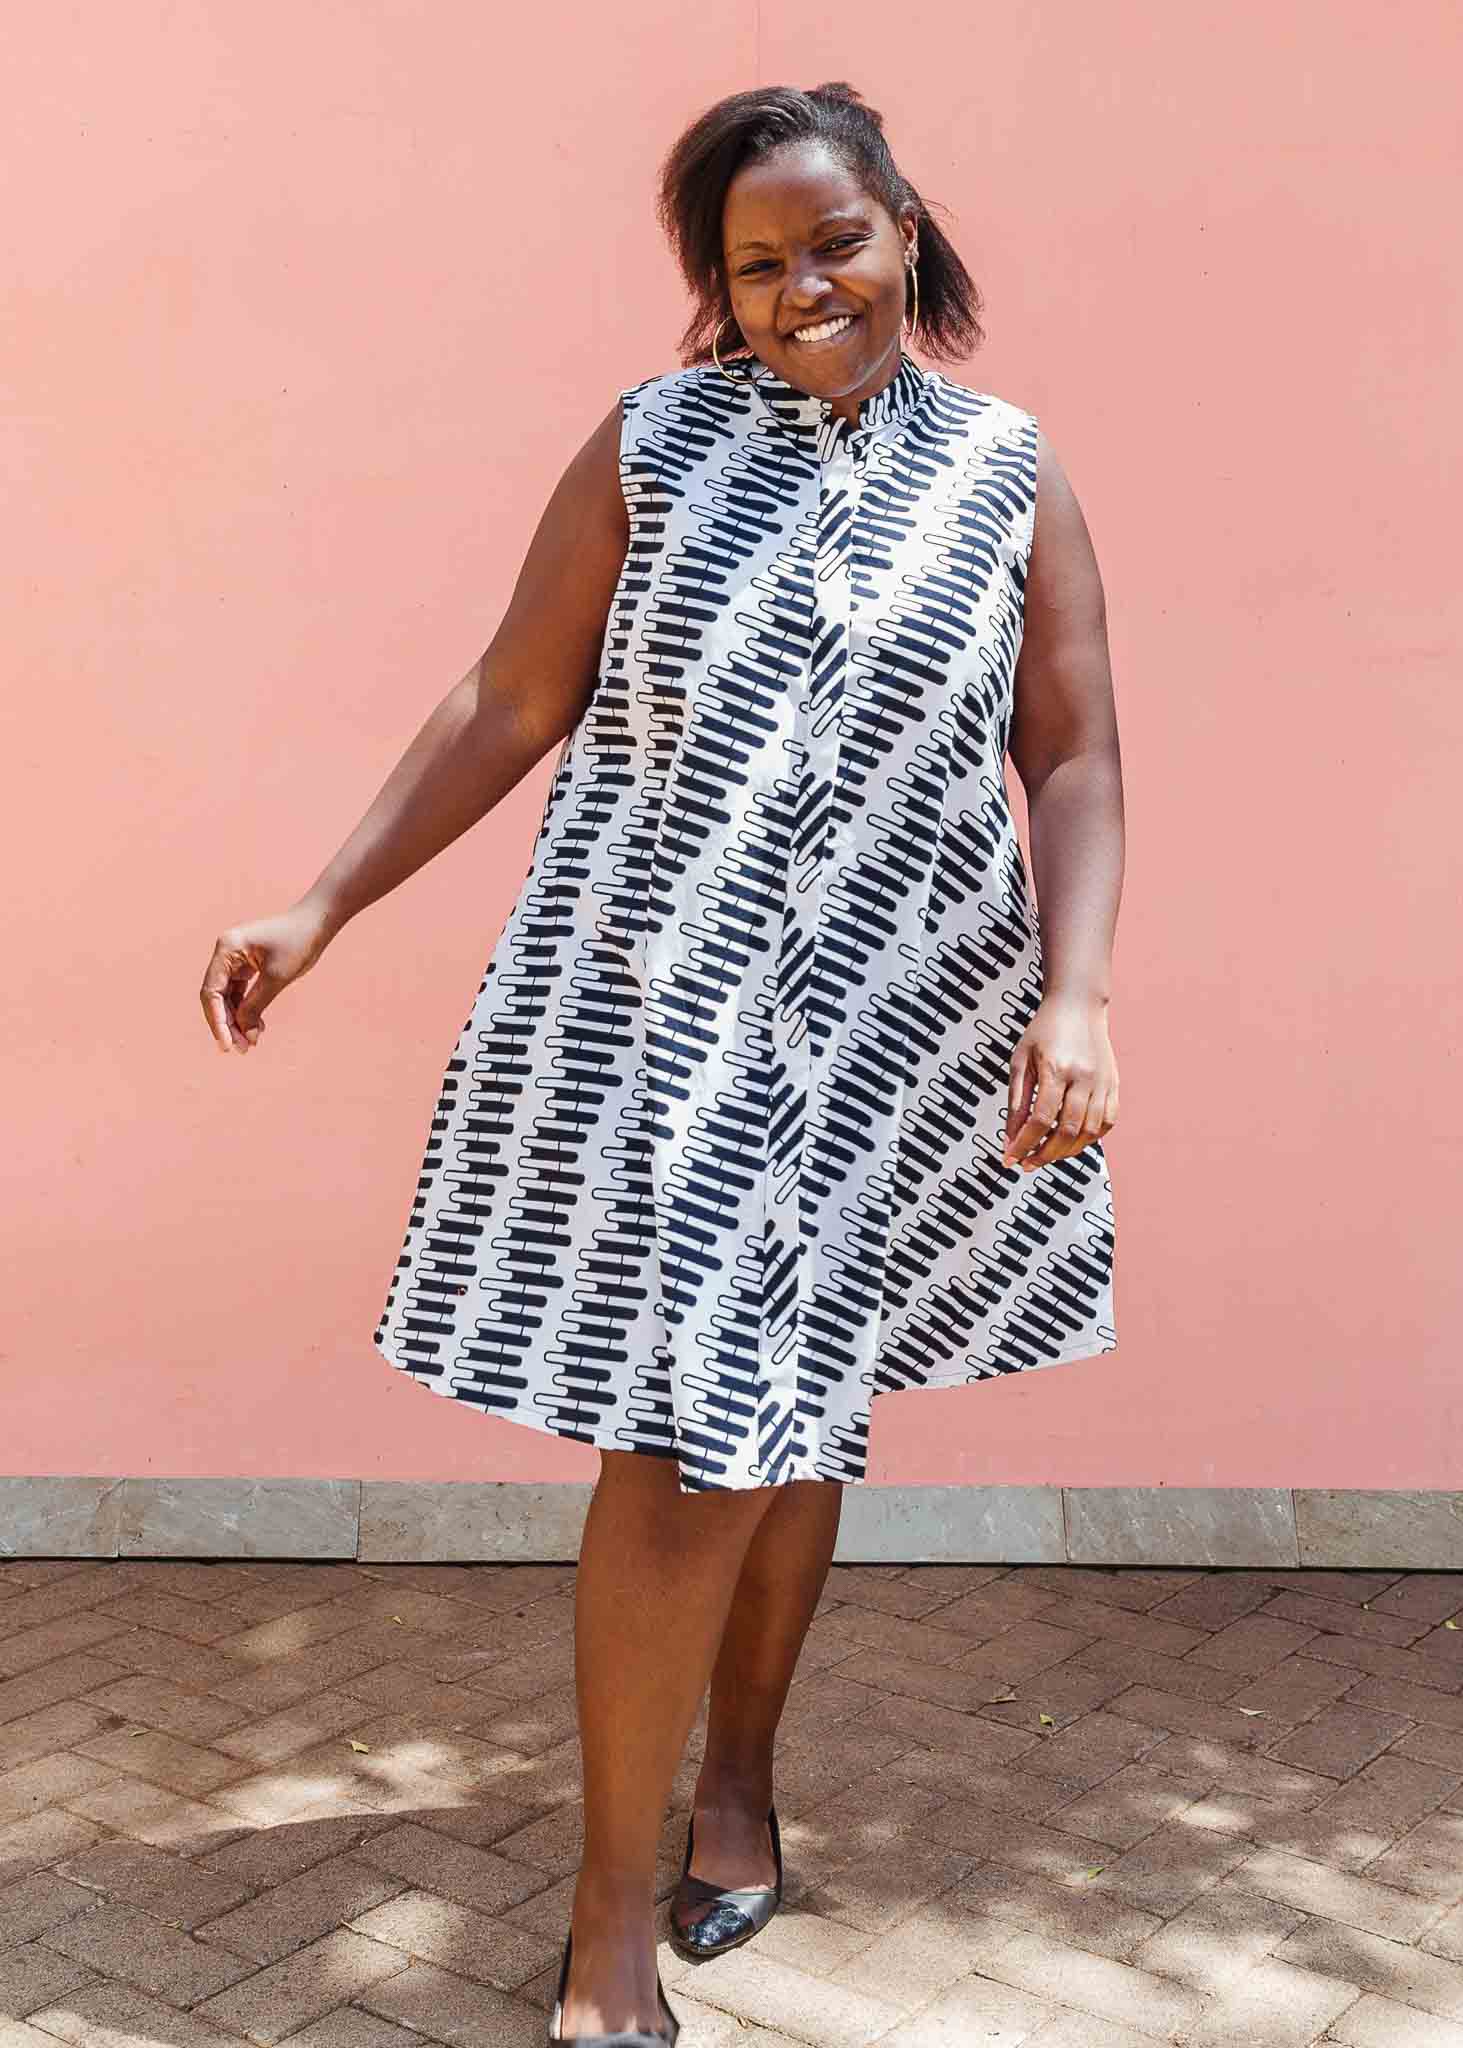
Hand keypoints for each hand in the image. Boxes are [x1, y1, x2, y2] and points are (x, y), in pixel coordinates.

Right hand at [199, 900, 337, 1053]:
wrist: (318, 923)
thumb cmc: (299, 943)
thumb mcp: (276, 978)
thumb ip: (255, 1005)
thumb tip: (242, 1032)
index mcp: (227, 949)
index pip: (212, 992)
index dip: (217, 1021)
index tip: (227, 1044)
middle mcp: (226, 953)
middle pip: (217, 997)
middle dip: (228, 1024)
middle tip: (242, 1049)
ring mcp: (236, 959)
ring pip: (228, 997)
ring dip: (237, 1020)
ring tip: (250, 1043)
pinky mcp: (247, 965)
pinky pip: (240, 992)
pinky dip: (247, 1010)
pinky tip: (257, 1028)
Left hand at [1002, 993, 1117, 1171]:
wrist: (1078, 1005)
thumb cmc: (1044, 1031)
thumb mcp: (1021, 1061)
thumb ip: (1016, 1101)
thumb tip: (1010, 1138)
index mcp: (1056, 1068)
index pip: (1040, 1119)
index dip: (1023, 1144)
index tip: (1009, 1159)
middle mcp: (1083, 1077)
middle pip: (1066, 1131)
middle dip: (1044, 1155)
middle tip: (1026, 1164)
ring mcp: (1103, 1082)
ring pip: (1088, 1132)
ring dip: (1066, 1151)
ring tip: (1045, 1155)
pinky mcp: (1113, 1085)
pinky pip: (1106, 1122)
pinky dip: (1089, 1138)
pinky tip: (1071, 1141)